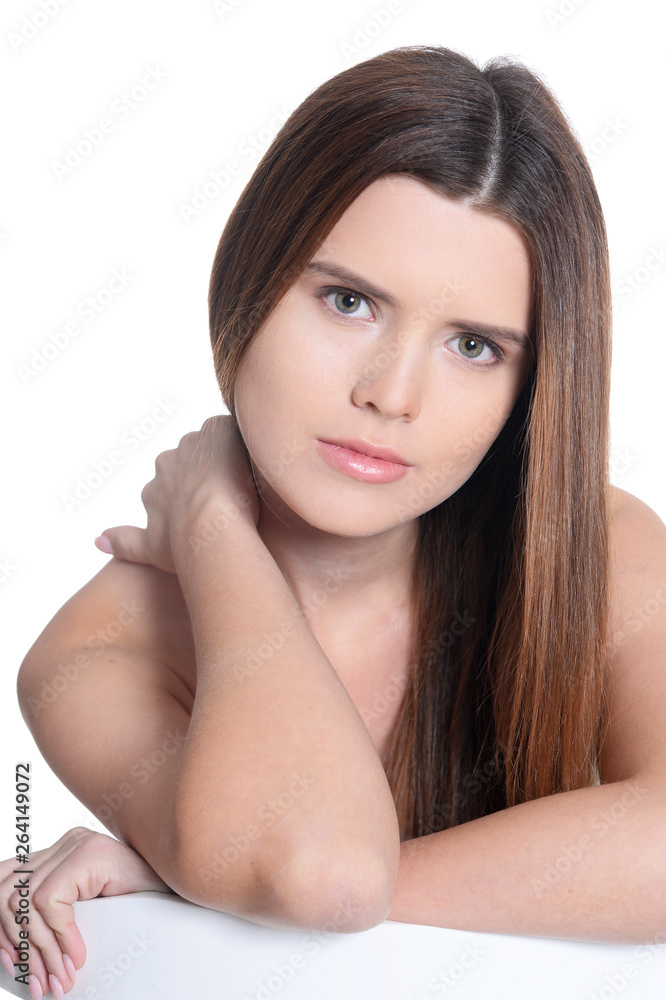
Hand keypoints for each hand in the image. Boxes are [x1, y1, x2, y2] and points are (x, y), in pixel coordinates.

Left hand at [0, 827, 171, 997]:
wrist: (183, 899)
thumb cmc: (138, 911)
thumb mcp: (84, 916)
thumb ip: (51, 920)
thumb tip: (10, 953)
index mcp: (60, 853)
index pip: (6, 885)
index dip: (2, 932)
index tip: (17, 970)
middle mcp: (66, 842)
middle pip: (7, 893)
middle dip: (15, 945)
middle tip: (39, 983)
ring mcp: (77, 843)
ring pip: (24, 901)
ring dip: (40, 950)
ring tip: (60, 977)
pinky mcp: (90, 854)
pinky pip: (50, 902)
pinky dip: (59, 937)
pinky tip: (78, 956)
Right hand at [94, 415, 260, 572]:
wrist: (210, 526)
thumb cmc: (183, 545)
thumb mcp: (148, 550)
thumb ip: (123, 543)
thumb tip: (96, 540)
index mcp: (155, 483)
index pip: (174, 480)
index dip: (195, 493)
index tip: (212, 508)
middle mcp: (168, 459)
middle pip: (192, 460)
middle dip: (210, 473)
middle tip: (236, 495)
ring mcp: (193, 444)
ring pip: (213, 445)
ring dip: (228, 457)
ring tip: (252, 480)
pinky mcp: (217, 431)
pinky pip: (231, 429)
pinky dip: (243, 441)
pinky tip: (258, 461)